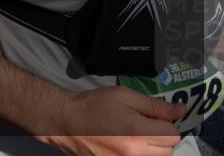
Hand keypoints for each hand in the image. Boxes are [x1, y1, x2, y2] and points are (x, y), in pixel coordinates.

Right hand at [41, 87, 183, 155]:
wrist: (66, 121)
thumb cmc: (94, 105)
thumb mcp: (124, 96)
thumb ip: (154, 105)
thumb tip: (180, 111)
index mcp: (139, 132)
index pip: (173, 134)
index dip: (165, 122)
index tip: (152, 117)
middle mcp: (136, 153)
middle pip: (168, 150)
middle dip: (161, 137)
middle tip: (143, 125)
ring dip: (152, 148)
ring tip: (134, 136)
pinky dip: (139, 154)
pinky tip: (126, 145)